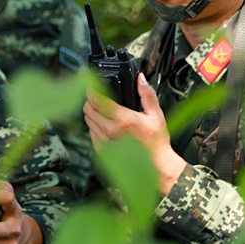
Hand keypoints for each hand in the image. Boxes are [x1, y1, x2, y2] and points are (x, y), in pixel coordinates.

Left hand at [83, 73, 185, 195]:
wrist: (156, 164)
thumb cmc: (156, 142)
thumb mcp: (155, 114)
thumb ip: (147, 94)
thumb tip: (140, 78)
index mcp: (124, 120)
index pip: (98, 101)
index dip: (92, 91)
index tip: (92, 87)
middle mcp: (112, 131)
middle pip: (89, 110)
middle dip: (91, 102)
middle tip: (97, 99)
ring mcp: (106, 142)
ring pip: (88, 122)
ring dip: (92, 114)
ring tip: (102, 112)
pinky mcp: (103, 151)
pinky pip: (91, 135)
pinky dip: (94, 128)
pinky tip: (105, 126)